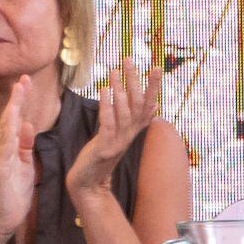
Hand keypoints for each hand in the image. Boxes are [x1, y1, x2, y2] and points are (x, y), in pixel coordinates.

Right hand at [0, 81, 41, 243]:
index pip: (14, 120)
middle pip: (8, 119)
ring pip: (5, 129)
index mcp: (7, 148)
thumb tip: (28, 125)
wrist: (3, 219)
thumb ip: (25, 145)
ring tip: (19, 93)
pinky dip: (8, 135)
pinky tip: (14, 122)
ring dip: (13, 110)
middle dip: (16, 99)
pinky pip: (4, 149)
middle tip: (23, 79)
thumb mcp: (25, 165)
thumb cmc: (14, 193)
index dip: (20, 101)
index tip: (26, 82)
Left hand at [64, 63, 154, 205]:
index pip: (148, 104)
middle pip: (138, 104)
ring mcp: (119, 142)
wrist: (88, 183)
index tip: (156, 66)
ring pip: (125, 112)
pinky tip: (104, 90)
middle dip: (136, 81)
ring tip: (115, 71)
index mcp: (134, 130)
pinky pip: (108, 124)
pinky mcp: (105, 148)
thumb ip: (136, 120)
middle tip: (130, 60)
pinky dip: (108, 106)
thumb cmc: (101, 156)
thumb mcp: (120, 135)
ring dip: (121, 90)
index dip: (153, 86)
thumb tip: (154, 104)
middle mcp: (130, 134)